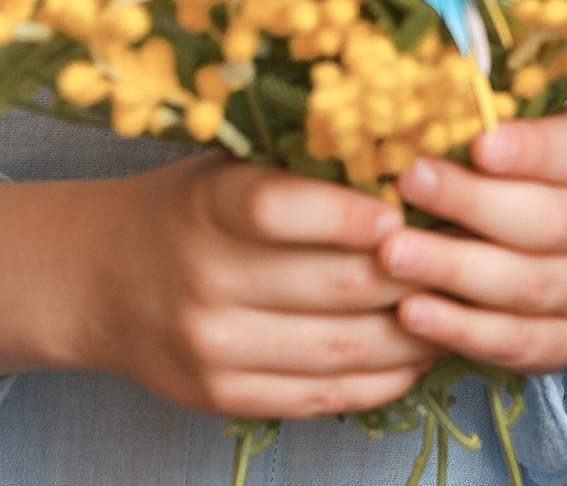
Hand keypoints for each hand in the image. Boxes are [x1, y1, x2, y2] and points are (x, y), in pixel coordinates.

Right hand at [79, 153, 437, 420]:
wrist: (104, 279)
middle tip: (462, 260)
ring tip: (453, 312)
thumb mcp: (227, 169)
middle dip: (409, 278)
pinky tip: (412, 357)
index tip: (406, 211)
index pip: (283, 210)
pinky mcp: (223, 398)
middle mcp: (206, 279)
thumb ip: (300, 174)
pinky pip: (320, 398)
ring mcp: (214, 347)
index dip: (351, 215)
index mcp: (208, 206)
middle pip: (332, 288)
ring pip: (339, 351)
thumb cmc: (188, 209)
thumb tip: (406, 175)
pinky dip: (379, 381)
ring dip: (410, 337)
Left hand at [376, 114, 566, 405]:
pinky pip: (516, 341)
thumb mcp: (512, 144)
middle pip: (550, 221)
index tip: (478, 141)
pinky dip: (461, 328)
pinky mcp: (564, 344)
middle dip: (474, 202)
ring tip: (392, 253)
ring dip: (455, 268)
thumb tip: (401, 103)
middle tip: (410, 182)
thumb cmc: (518, 182)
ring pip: (529, 285)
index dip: (530, 149)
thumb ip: (474, 126)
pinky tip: (412, 311)